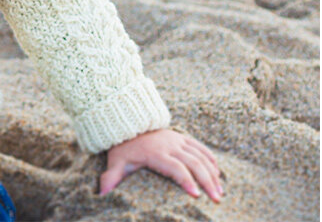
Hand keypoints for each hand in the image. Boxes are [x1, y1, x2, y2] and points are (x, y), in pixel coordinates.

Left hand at [99, 128, 223, 202]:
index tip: (196, 195)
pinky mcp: (183, 138)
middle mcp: (171, 146)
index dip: (186, 181)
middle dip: (207, 182)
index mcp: (156, 154)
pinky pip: (201, 148)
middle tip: (216, 199)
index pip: (176, 168)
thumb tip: (102, 193)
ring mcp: (179, 141)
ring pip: (201, 156)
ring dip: (213, 174)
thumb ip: (111, 177)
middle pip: (194, 163)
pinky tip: (218, 174)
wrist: (130, 122)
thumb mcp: (116, 161)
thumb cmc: (124, 147)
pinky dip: (211, 160)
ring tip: (220, 192)